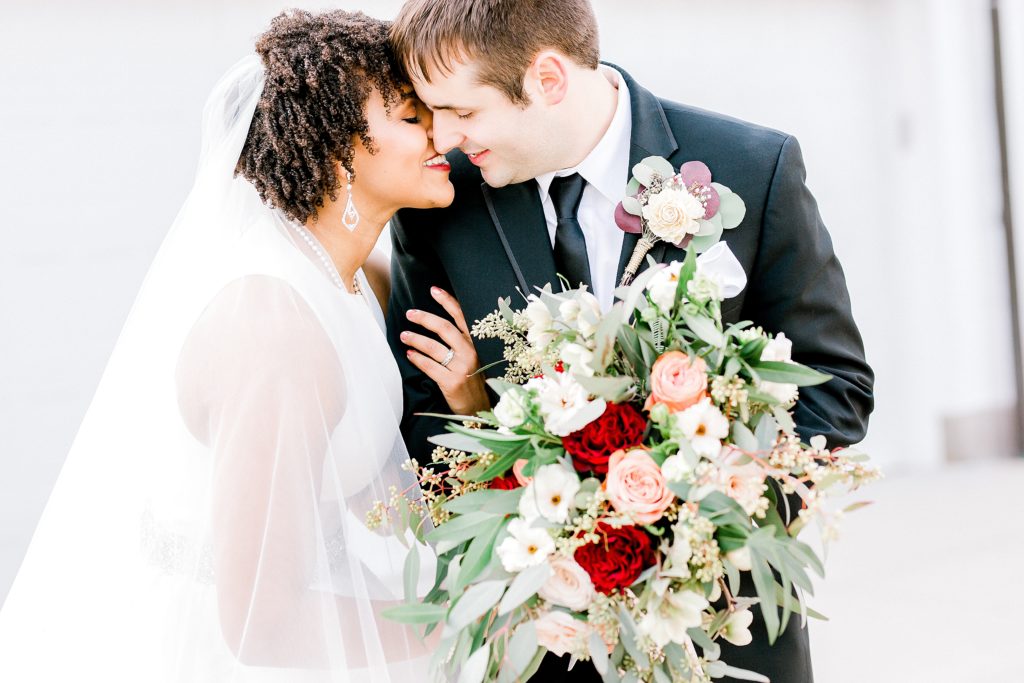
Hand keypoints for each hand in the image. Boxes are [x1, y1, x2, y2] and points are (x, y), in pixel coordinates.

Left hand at [401, 287, 490, 416]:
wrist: (479, 409)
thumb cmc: (473, 380)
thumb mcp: (474, 358)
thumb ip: (462, 342)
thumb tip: (440, 324)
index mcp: (477, 344)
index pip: (462, 317)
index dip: (448, 302)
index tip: (433, 290)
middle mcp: (471, 353)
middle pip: (445, 328)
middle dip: (425, 318)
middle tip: (410, 314)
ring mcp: (462, 368)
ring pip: (434, 347)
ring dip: (416, 339)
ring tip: (404, 335)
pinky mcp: (452, 382)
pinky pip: (430, 366)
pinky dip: (417, 359)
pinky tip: (409, 354)